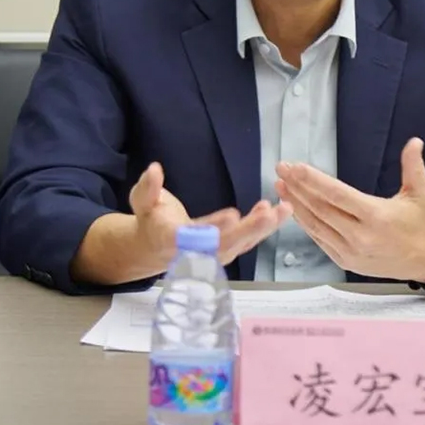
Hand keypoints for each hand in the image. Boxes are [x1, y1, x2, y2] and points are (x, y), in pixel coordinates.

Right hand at [130, 162, 291, 271]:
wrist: (155, 245)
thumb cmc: (150, 219)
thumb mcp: (142, 201)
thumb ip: (147, 188)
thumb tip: (154, 170)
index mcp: (172, 241)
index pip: (194, 237)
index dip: (214, 227)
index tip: (232, 216)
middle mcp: (196, 252)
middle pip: (225, 244)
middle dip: (249, 230)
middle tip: (268, 214)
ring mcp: (214, 254)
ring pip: (241, 243)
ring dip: (263, 228)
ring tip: (282, 209)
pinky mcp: (226, 248)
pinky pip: (246, 239)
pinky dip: (263, 226)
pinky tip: (276, 210)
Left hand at [275, 138, 424, 281]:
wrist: (424, 260)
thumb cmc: (420, 222)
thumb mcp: (422, 192)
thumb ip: (414, 166)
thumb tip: (414, 141)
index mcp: (376, 216)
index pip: (337, 194)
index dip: (313, 180)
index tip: (295, 166)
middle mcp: (360, 235)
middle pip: (320, 208)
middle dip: (297, 187)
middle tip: (281, 169)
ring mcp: (350, 251)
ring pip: (315, 225)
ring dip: (295, 204)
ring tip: (280, 185)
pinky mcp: (344, 261)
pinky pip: (319, 239)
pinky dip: (304, 223)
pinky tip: (293, 207)